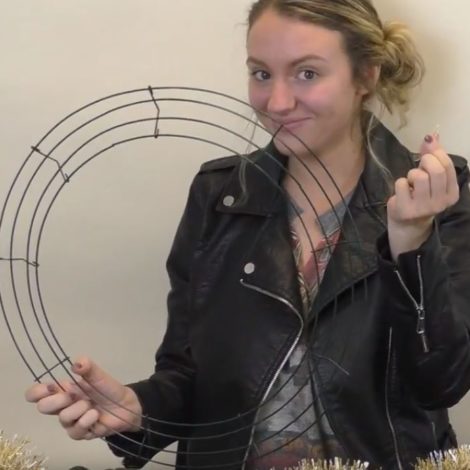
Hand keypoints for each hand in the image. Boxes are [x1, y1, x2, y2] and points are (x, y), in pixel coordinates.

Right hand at [25, 356, 142, 439]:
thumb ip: (88, 367)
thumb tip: (76, 363)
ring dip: (78, 409)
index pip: (36, 393)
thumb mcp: (98, 375)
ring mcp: (71, 421)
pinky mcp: (80, 433)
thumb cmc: (108, 388)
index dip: (36, 392)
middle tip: (72, 395)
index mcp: (63, 390)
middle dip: (57, 401)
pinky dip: (86, 421)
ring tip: (91, 405)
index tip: (50, 388)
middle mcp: (63, 406)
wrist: (125, 404)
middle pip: (43, 407)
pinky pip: (75, 431)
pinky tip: (95, 415)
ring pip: (62, 419)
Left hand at [387, 133, 458, 260]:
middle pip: (436, 170)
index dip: (436, 154)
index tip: (428, 153)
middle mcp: (441, 203)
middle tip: (420, 166)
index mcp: (452, 194)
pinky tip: (403, 192)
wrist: (408, 222)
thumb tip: (432, 135)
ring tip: (411, 182)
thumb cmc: (421, 196)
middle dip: (425, 161)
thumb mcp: (432, 178)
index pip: (447, 166)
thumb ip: (433, 157)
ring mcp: (423, 208)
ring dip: (412, 173)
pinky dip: (400, 183)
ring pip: (418, 176)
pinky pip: (402, 184)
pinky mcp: (405, 209)